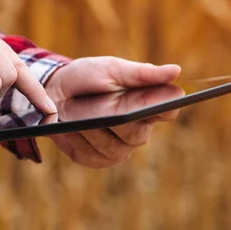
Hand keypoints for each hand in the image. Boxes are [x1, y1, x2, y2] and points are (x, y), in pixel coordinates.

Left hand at [45, 57, 180, 167]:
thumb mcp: (111, 69)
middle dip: (117, 119)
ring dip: (93, 129)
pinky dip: (78, 140)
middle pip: (137, 134)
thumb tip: (176, 71)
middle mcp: (137, 131)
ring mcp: (117, 149)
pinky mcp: (94, 159)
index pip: (167, 111)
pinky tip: (69, 128)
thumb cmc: (88, 78)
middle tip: (102, 106)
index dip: (165, 110)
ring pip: (114, 148)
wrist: (54, 91)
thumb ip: (141, 73)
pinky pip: (91, 155)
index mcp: (147, 106)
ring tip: (76, 113)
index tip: (161, 106)